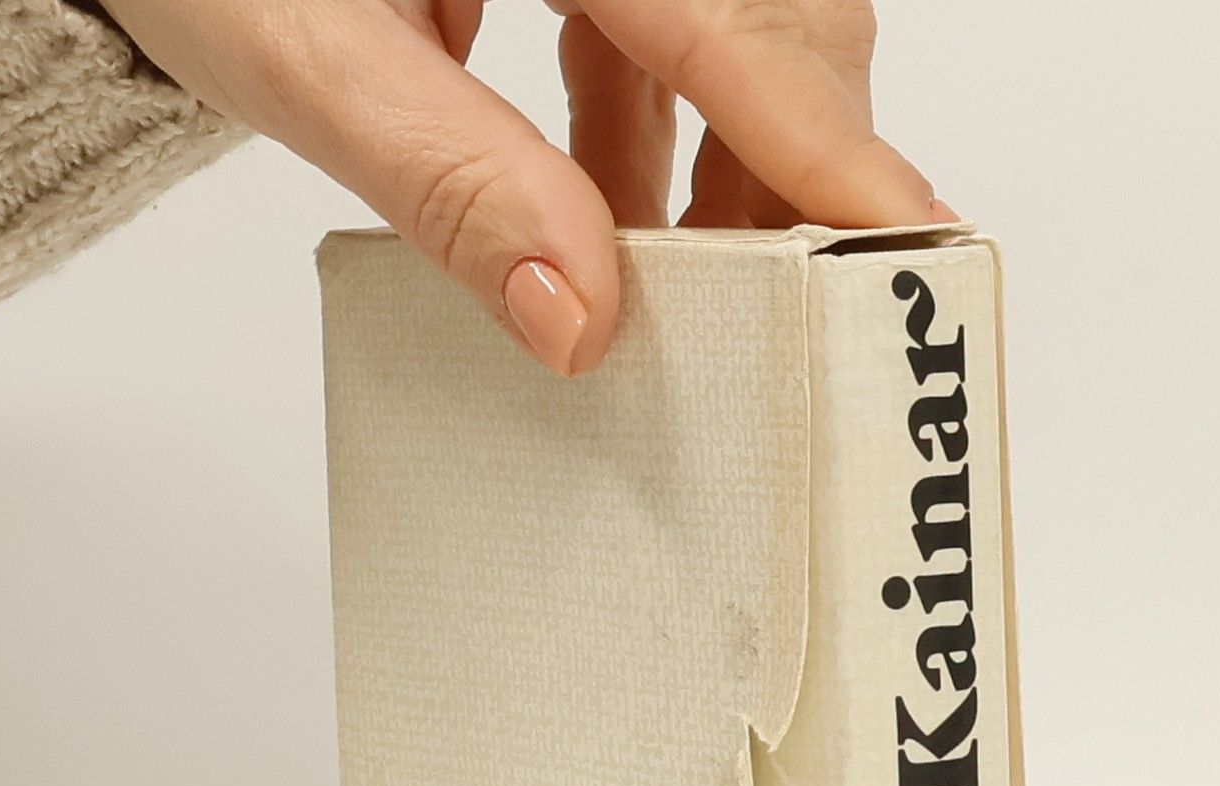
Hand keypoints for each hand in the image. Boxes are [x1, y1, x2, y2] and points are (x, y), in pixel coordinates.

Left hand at [97, 0, 948, 373]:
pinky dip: (665, 145)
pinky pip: (674, 41)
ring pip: (743, 35)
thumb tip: (578, 323)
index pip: (735, 22)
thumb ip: (448, 182)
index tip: (912, 252)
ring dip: (733, 172)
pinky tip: (621, 229)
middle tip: (790, 315)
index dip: (828, 147)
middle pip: (778, 21)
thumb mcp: (307, 55)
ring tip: (696, 296)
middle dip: (794, 172)